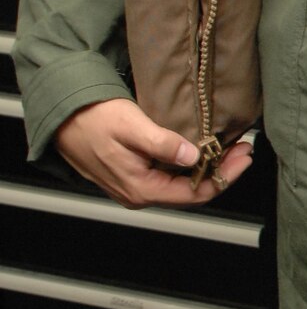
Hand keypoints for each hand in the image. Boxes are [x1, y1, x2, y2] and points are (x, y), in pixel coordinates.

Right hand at [55, 100, 253, 208]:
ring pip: (181, 184)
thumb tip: (191, 156)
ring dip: (207, 167)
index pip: (195, 193)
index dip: (225, 176)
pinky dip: (190, 163)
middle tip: (243, 150)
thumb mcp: (131, 126)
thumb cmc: (92, 118)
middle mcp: (139, 193)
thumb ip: (162, 143)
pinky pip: (169, 175)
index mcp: (141, 189)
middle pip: (191, 191)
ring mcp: (135, 185)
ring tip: (228, 148)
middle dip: (221, 171)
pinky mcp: (133, 173)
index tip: (243, 156)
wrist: (61, 115)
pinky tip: (200, 148)